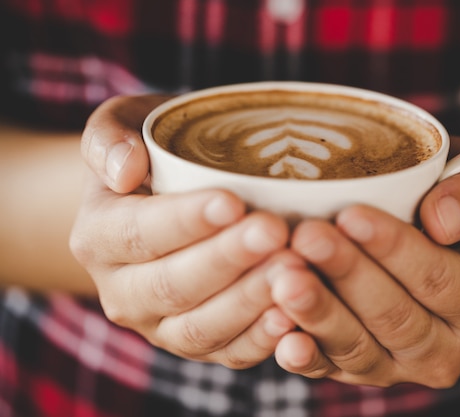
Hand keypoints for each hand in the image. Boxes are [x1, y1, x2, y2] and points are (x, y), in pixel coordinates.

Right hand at [70, 95, 293, 367]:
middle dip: (227, 259)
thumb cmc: (156, 156)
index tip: (233, 201)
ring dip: (249, 302)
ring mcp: (159, 326)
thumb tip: (124, 171)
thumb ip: (109, 138)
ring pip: (200, 328)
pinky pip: (227, 354)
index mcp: (99, 236)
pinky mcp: (198, 345)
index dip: (185, 221)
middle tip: (275, 232)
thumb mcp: (123, 125)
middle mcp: (122, 291)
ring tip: (294, 271)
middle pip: (172, 285)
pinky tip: (293, 317)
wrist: (162, 204)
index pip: (138, 232)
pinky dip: (261, 340)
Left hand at [267, 139, 459, 386]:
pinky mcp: (358, 372)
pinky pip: (328, 369)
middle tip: (307, 237)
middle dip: (347, 275)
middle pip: (394, 317)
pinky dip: (304, 354)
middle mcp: (447, 350)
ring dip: (319, 313)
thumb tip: (443, 220)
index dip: (395, 249)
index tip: (352, 215)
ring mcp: (400, 367)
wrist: (427, 238)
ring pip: (358, 348)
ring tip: (285, 278)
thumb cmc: (449, 204)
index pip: (439, 280)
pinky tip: (281, 334)